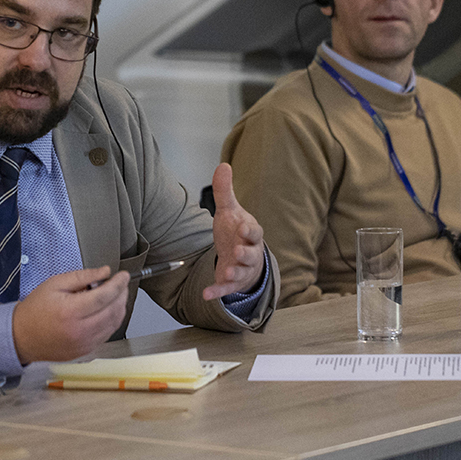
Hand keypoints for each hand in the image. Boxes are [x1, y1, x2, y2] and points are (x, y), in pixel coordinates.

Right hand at [11, 266, 129, 363]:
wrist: (21, 336)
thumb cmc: (35, 309)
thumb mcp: (55, 284)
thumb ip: (82, 276)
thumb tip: (105, 272)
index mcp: (70, 311)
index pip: (104, 296)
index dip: (118, 284)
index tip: (124, 276)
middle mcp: (79, 330)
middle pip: (113, 311)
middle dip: (121, 294)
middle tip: (120, 283)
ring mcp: (84, 343)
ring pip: (114, 324)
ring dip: (119, 307)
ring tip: (114, 295)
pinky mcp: (85, 350)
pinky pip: (107, 334)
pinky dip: (112, 320)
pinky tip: (106, 310)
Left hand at [203, 162, 265, 300]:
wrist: (241, 257)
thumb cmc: (236, 233)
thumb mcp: (229, 211)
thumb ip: (224, 191)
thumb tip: (223, 165)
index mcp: (250, 234)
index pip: (254, 232)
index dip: (249, 231)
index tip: (243, 228)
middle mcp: (249, 253)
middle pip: (251, 254)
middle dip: (245, 253)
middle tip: (237, 251)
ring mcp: (242, 269)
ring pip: (241, 272)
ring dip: (234, 272)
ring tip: (225, 272)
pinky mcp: (232, 282)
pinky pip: (226, 288)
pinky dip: (217, 291)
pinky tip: (206, 294)